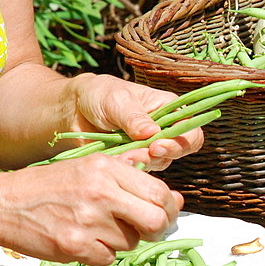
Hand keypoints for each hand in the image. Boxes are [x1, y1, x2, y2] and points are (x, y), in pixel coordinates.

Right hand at [0, 154, 183, 265]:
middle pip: (155, 222)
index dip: (168, 209)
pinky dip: (100, 254)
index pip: (160, 193)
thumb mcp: (93, 169)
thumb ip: (135, 182)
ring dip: (121, 241)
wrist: (4, 203)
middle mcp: (100, 192)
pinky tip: (83, 240)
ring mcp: (87, 220)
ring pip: (131, 242)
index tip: (163, 214)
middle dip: (156, 230)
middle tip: (144, 230)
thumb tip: (177, 200)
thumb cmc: (54, 186)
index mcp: (108, 169)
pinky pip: (108, 258)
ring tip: (97, 228)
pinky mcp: (74, 245)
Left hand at [70, 73, 204, 171]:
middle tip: (141, 154)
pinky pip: (139, 169)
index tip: (158, 145)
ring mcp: (150, 147)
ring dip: (143, 162)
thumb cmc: (100, 95)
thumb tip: (153, 133)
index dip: (181, 141)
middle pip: (178, 150)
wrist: (74, 109)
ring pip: (159, 162)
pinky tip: (116, 161)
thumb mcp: (117, 100)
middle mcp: (165, 129)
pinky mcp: (135, 160)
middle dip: (160, 155)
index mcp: (169, 109)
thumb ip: (135, 117)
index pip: (190, 129)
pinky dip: (129, 168)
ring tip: (122, 157)